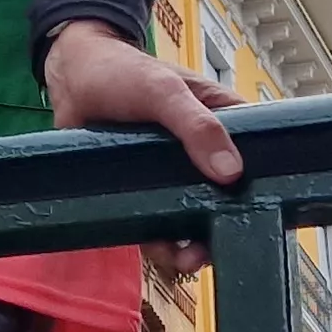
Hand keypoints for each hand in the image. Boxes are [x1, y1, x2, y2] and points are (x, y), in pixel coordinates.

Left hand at [45, 21, 242, 275]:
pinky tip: (160, 251)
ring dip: (193, 244)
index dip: (262, 188)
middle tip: (211, 250)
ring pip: (194, 216)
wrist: (69, 79)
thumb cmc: (122, 71)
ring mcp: (173, 174)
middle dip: (224, 227)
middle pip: (227, 198)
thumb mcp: (164, 91)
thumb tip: (231, 173)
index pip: (257, 157)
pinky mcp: (143, 190)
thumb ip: (197, 125)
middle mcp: (202, 152)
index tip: (263, 216)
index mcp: (222, 120)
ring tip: (186, 260)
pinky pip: (159, 223)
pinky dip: (161, 243)